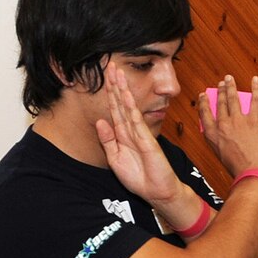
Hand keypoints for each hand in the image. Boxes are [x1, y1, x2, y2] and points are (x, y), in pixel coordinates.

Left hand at [95, 68, 184, 206]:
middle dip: (115, 84)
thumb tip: (101, 121)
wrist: (157, 192)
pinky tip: (126, 95)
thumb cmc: (139, 177)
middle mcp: (131, 130)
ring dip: (122, 90)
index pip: (114, 109)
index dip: (109, 93)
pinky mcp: (148, 141)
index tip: (105, 77)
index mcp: (122, 134)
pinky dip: (131, 108)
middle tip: (110, 65)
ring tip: (117, 73)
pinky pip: (137, 121)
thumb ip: (108, 140)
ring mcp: (140, 134)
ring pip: (128, 107)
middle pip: (121, 103)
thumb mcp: (115, 159)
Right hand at [197, 75, 257, 177]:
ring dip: (231, 87)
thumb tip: (228, 132)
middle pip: (220, 104)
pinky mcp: (253, 121)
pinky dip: (256, 89)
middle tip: (221, 83)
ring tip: (230, 79)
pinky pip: (255, 101)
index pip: (204, 114)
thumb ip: (221, 140)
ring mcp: (238, 122)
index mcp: (212, 135)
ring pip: (233, 99)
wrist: (252, 173)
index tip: (203, 96)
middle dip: (220, 91)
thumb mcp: (221, 154)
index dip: (203, 103)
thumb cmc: (239, 168)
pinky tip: (255, 80)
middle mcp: (222, 126)